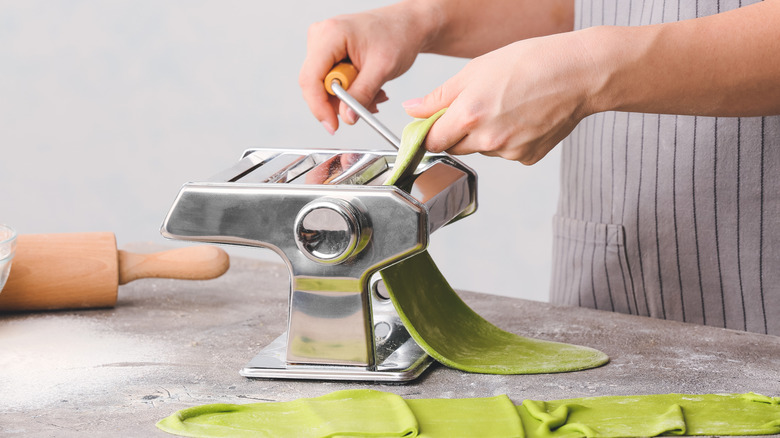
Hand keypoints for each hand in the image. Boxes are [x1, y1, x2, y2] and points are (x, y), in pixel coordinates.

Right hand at [299, 3, 431, 134]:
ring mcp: (322, 45)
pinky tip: (369, 88)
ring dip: (349, 98)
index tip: (333, 126)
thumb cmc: (398, 35)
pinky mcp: (329, 53)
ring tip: (376, 95)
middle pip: (315, 84)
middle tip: (365, 109)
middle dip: (339, 102)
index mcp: (330, 34)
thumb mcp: (383, 68)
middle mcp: (320, 37)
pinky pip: (331, 82)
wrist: (407, 25)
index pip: (311, 78)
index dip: (318, 106)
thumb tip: (346, 118)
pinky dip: (351, 91)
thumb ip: (362, 94)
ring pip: (324, 86)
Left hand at [404, 31, 599, 164]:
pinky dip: (508, 140)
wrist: (578, 73)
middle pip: (455, 147)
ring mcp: (509, 152)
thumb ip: (438, 97)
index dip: (431, 131)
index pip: (433, 141)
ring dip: (484, 135)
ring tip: (507, 106)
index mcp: (469, 115)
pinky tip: (523, 117)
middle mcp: (488, 140)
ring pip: (482, 150)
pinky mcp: (527, 158)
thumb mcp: (475, 70)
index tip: (435, 123)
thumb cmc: (530, 63)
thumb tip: (411, 111)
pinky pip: (506, 153)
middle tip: (478, 105)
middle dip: (458, 131)